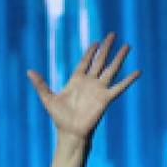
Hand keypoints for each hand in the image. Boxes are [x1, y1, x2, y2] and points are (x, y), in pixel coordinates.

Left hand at [25, 34, 139, 138]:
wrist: (70, 131)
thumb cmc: (59, 117)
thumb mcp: (47, 98)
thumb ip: (40, 84)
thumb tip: (28, 71)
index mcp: (76, 80)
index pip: (85, 61)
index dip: (90, 52)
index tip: (96, 41)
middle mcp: (89, 82)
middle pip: (100, 61)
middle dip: (106, 47)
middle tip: (113, 34)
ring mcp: (99, 89)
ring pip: (111, 69)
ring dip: (119, 58)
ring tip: (127, 46)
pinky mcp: (106, 98)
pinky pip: (119, 87)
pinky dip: (128, 80)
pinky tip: (137, 72)